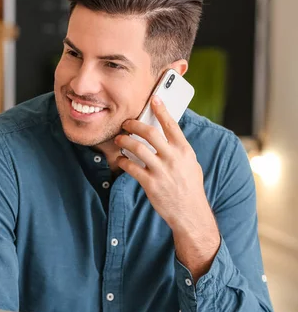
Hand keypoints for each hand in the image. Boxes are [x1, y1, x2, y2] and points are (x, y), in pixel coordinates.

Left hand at [114, 96, 210, 231]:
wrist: (190, 212)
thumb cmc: (190, 187)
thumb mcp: (191, 163)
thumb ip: (179, 149)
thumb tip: (168, 134)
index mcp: (184, 150)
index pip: (171, 125)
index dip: (161, 110)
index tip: (154, 99)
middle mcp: (173, 158)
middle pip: (150, 133)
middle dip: (134, 124)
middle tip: (126, 123)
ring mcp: (161, 171)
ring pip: (137, 148)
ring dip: (125, 141)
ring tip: (119, 139)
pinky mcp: (150, 184)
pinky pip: (131, 167)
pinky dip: (123, 161)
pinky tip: (120, 159)